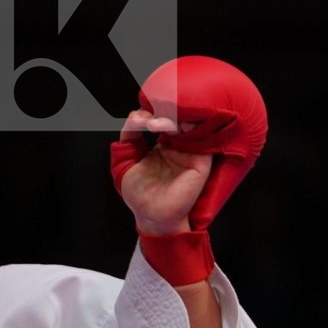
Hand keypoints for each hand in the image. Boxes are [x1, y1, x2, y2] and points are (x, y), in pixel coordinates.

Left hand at [114, 109, 212, 234]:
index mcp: (165, 143)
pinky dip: (187, 126)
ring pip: (190, 122)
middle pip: (178, 116)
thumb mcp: (125, 160)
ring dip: (171, 117)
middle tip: (147, 118)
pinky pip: (202, 138)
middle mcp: (180, 144)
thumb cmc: (138, 193)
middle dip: (162, 110)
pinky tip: (170, 126)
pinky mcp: (201, 162)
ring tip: (153, 123)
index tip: (138, 119)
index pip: (164, 116)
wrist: (151, 217)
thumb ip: (129, 136)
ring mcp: (192, 152)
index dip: (151, 111)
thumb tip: (136, 114)